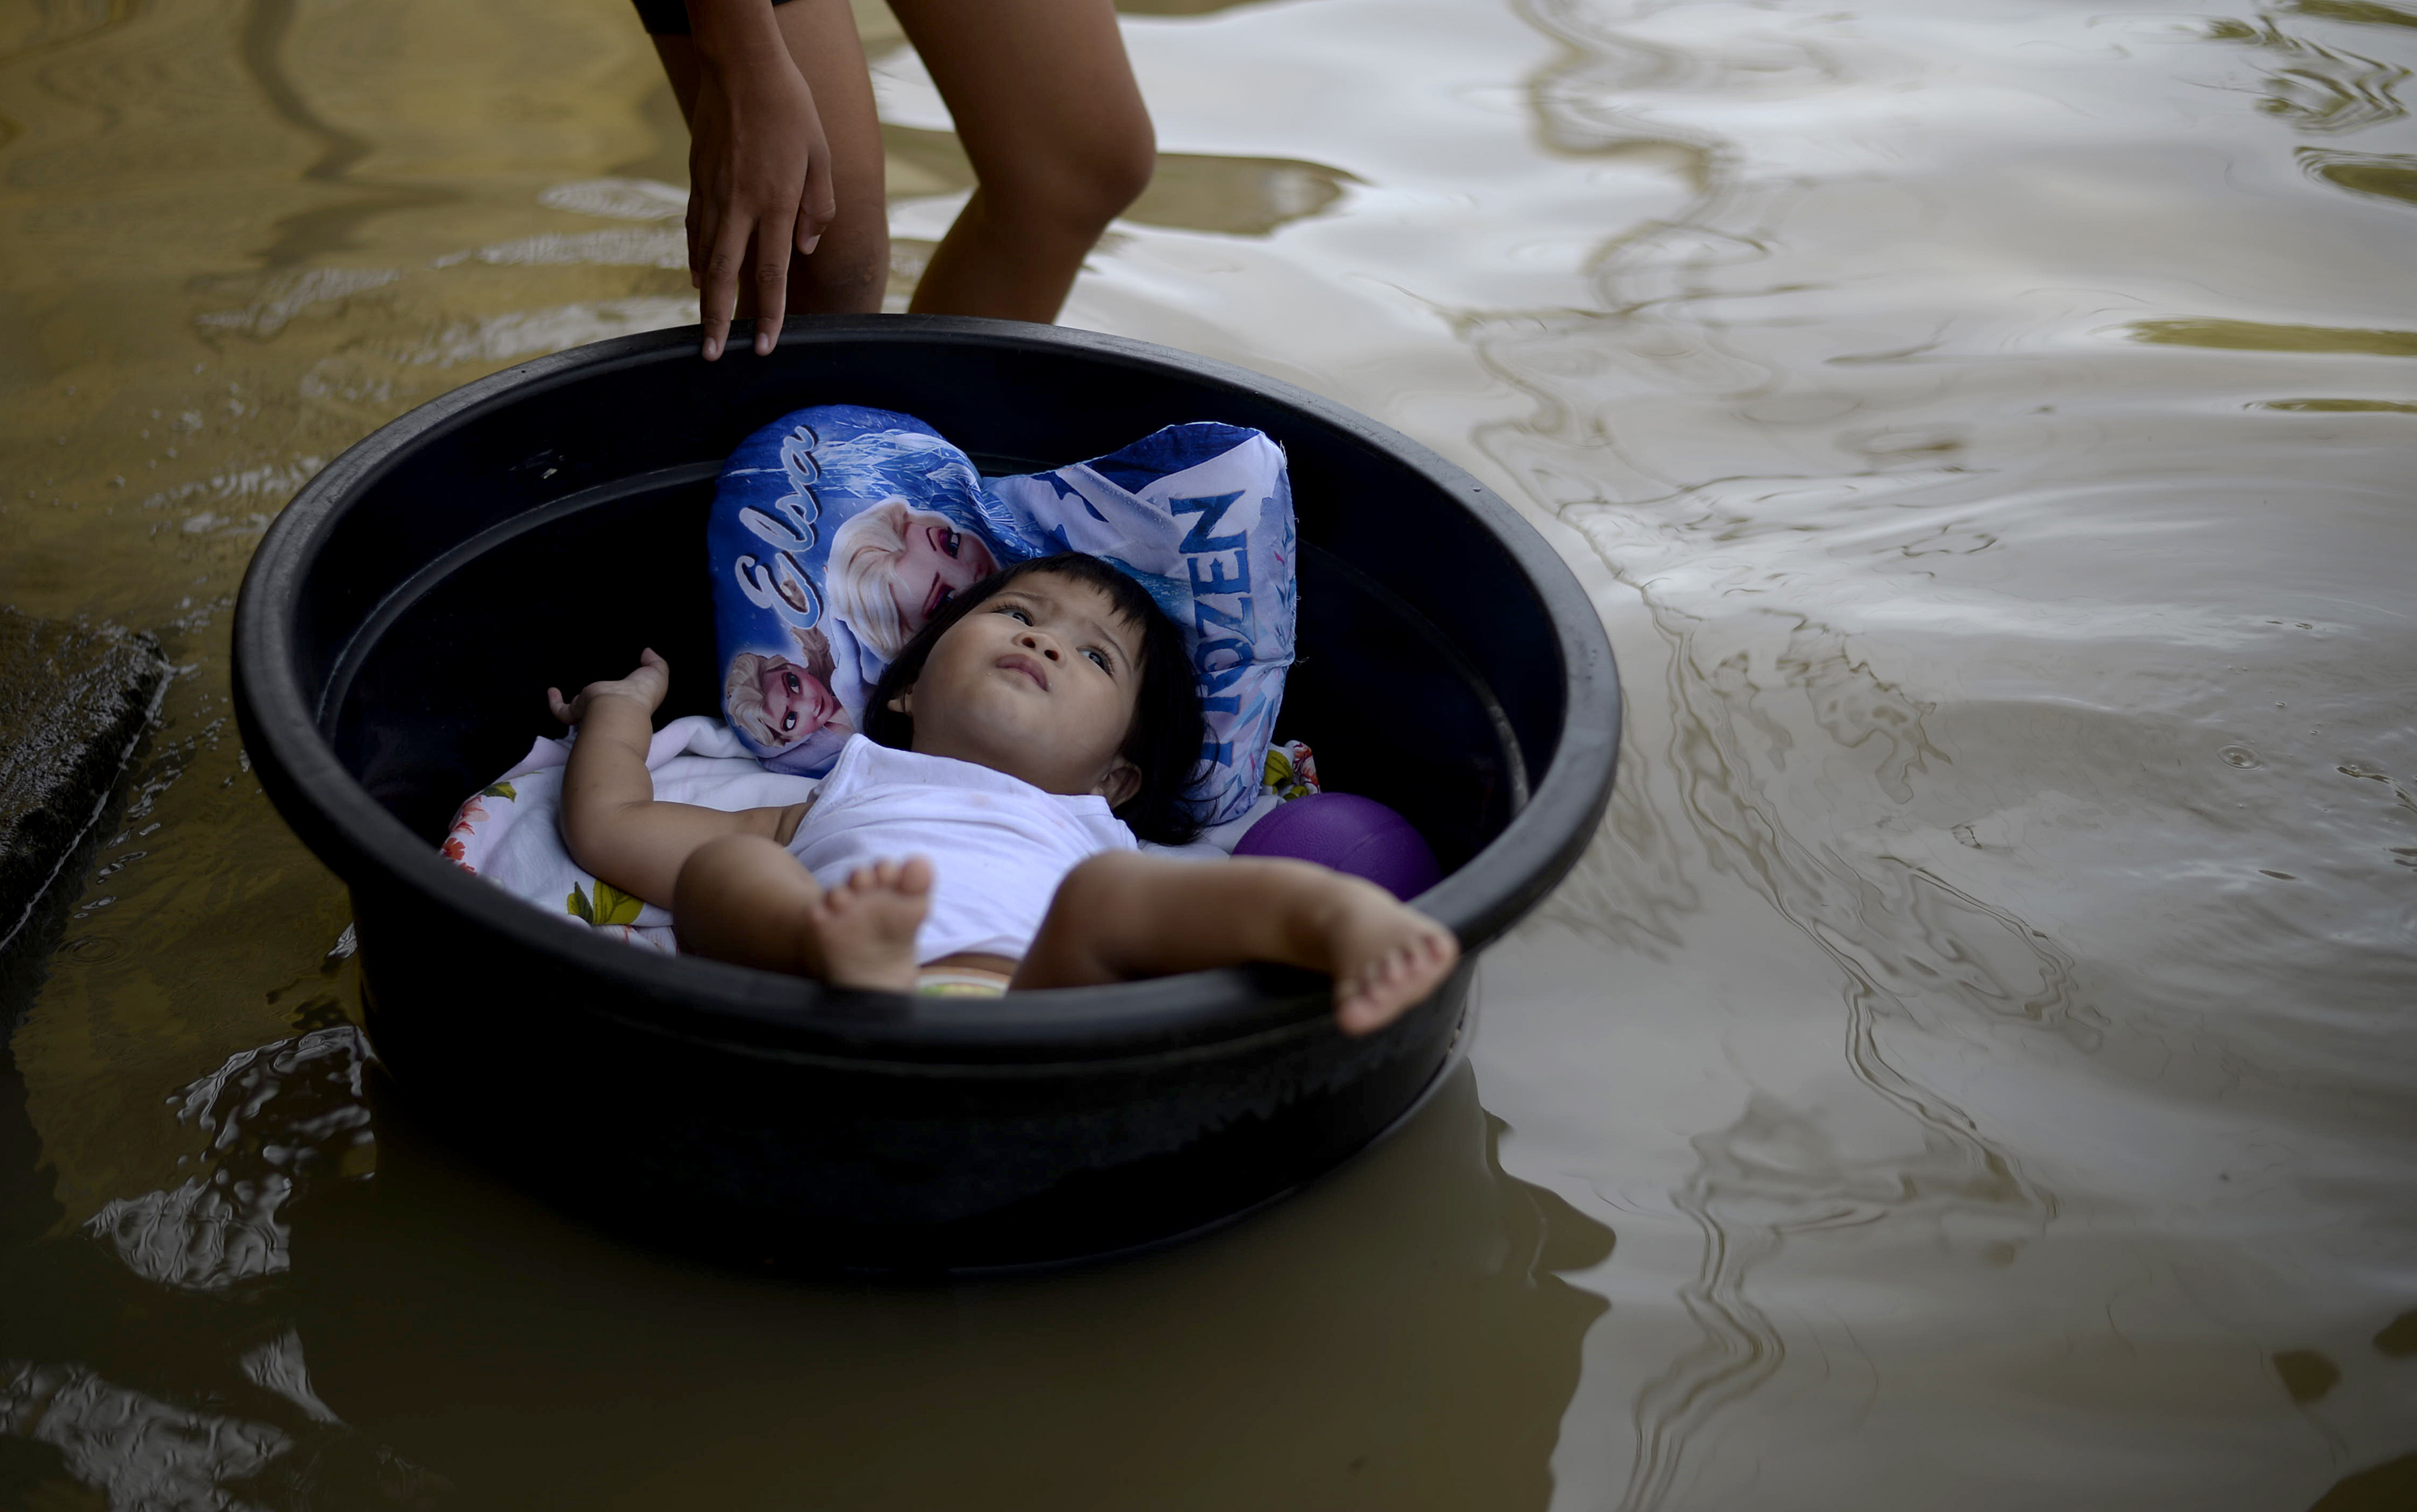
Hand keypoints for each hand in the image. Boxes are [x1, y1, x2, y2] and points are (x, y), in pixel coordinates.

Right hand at [549, 649, 670, 725]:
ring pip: (581, 709)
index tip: (619, 680)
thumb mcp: (657, 674)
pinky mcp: (577, 712)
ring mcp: (592, 712)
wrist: (621, 708)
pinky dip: (554, 703)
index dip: (621, 690)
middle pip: (601, 704)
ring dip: (574, 702)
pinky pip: (562, 712)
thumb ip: (655, 662)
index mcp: (628, 699)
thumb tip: (647, 651)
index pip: (623, 695)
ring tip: (567, 691)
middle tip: (591, 683)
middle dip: (596, 699)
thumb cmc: (642, 692)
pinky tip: (552, 691)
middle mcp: (609, 708)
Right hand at [685, 8, 837, 360]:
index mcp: (775, 203)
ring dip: (703, 296)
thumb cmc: (791, 110)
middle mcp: (739, 205)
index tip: (764, 345)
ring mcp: (713, 192)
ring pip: (702, 255)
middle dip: (717, 320)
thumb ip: (817, 208)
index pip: (771, 273)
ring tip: (704, 326)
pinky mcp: (697, 179)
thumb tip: (805, 249)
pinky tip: (695, 276)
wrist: (742, 66)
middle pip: (724, 276)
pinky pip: (694, 229)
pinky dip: (693, 257)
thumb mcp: (821, 157)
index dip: (767, 314)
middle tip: (711, 354)